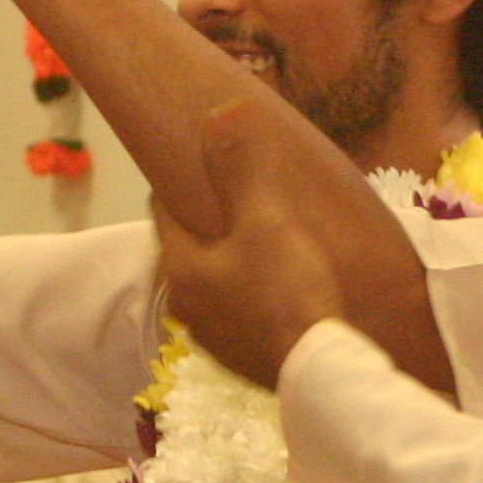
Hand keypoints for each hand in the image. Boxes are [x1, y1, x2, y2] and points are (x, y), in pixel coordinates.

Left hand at [150, 101, 345, 384]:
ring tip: (259, 243)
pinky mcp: (241, 361)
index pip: (163, 211)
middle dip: (206, 224)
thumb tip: (218, 112)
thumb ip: (239, 167)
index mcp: (180, 268)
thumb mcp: (265, 219)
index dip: (179, 183)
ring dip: (227, 264)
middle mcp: (185, 306)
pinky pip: (236, 315)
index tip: (197, 163)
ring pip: (212, 285)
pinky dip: (248, 297)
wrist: (319, 370)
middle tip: (235, 200)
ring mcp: (212, 339)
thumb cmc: (288, 290)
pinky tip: (277, 290)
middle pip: (186, 250)